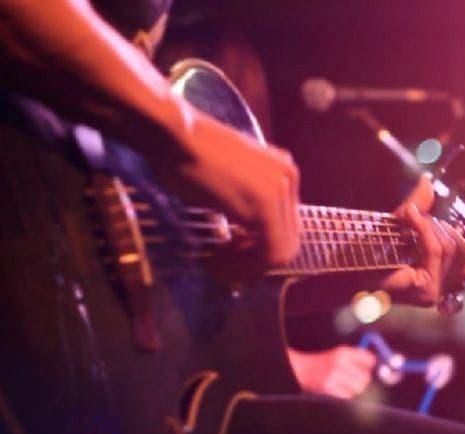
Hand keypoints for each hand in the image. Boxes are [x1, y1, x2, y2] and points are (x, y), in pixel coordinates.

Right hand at [153, 111, 299, 268]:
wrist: (173, 134)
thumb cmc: (186, 154)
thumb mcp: (228, 180)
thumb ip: (246, 202)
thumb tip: (246, 238)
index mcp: (283, 172)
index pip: (284, 225)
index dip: (257, 248)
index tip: (226, 251)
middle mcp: (289, 178)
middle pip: (287, 239)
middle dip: (254, 260)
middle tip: (220, 263)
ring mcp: (281, 191)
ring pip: (281, 252)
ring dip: (247, 267)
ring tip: (216, 262)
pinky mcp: (265, 206)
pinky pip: (268, 253)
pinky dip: (244, 266)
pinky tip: (216, 260)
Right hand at [286, 346, 375, 398]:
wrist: (304, 370)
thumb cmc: (324, 362)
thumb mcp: (339, 354)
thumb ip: (357, 357)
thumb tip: (375, 363)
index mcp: (343, 352)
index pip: (369, 359)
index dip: (371, 365)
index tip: (368, 368)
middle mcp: (339, 362)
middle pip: (365, 376)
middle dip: (363, 379)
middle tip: (357, 379)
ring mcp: (333, 375)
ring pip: (358, 387)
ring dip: (355, 388)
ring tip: (346, 384)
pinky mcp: (328, 387)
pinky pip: (348, 395)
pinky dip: (346, 394)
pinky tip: (340, 389)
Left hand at [380, 176, 464, 305]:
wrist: (346, 264)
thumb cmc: (367, 249)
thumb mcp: (400, 223)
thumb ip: (419, 205)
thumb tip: (427, 180)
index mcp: (441, 277)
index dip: (455, 233)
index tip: (429, 221)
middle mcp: (441, 289)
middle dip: (441, 228)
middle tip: (415, 222)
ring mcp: (434, 293)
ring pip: (450, 247)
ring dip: (429, 227)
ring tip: (409, 221)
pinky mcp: (426, 292)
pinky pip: (436, 250)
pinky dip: (423, 229)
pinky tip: (408, 218)